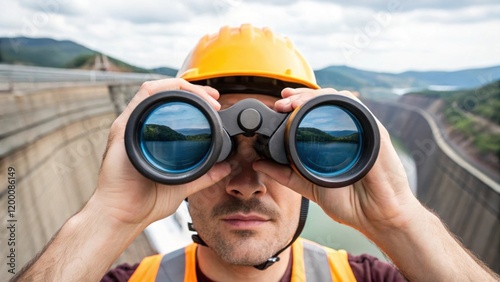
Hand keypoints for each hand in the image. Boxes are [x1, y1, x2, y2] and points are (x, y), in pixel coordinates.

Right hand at [92, 78, 230, 227]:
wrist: (122, 215)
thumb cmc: (145, 203)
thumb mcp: (182, 185)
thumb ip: (204, 176)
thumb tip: (225, 167)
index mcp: (151, 137)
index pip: (172, 107)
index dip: (195, 98)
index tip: (215, 104)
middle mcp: (139, 128)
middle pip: (165, 94)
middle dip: (192, 89)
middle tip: (214, 98)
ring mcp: (129, 126)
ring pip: (154, 90)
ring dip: (181, 87)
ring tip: (204, 97)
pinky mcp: (122, 129)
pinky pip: (141, 97)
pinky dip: (161, 89)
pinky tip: (178, 93)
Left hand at [254, 87, 420, 235]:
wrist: (375, 216)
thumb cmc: (349, 202)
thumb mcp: (307, 185)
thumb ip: (283, 174)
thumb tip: (257, 163)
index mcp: (331, 141)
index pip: (312, 113)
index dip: (295, 104)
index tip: (277, 105)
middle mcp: (345, 130)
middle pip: (323, 101)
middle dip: (299, 96)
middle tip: (281, 101)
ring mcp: (361, 129)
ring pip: (337, 98)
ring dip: (314, 95)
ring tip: (294, 100)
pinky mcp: (375, 131)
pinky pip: (357, 107)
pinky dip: (337, 100)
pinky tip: (321, 101)